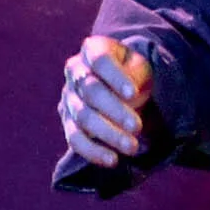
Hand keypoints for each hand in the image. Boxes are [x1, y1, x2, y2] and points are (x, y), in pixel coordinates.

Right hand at [59, 35, 152, 168]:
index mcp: (93, 50)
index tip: (133, 93)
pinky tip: (113, 160)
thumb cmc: (133, 74)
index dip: (115, 77)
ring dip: (108, 134)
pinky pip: (75, 139)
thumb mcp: (140, 67)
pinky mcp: (68, 122)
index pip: (100, 60)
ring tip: (132, 147)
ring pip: (83, 117)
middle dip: (115, 111)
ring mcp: (69, 97)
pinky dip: (93, 151)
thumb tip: (128, 98)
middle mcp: (75, 71)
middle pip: (91, 91)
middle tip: (137, 127)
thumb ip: (135, 76)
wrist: (123, 88)